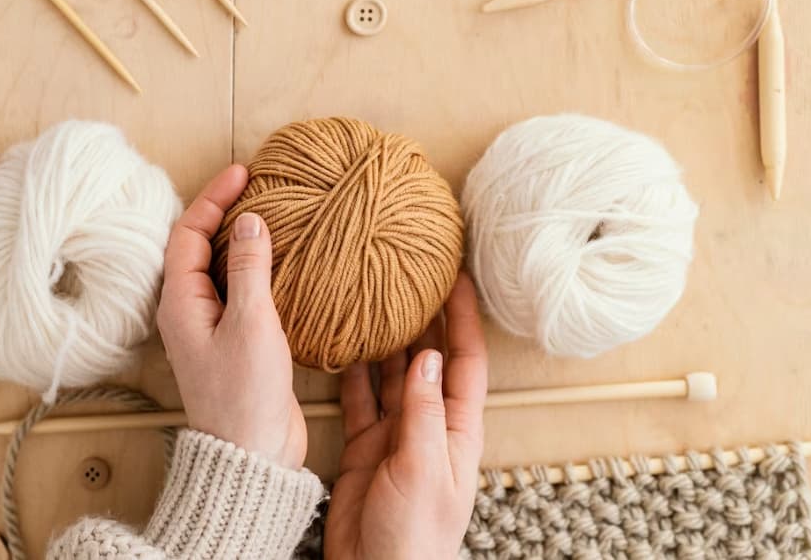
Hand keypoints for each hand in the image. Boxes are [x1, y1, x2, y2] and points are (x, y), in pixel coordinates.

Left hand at [157, 164, 307, 469]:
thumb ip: (250, 269)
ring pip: (220, 269)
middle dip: (225, 212)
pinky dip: (257, 268)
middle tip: (258, 186)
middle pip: (199, 246)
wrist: (252, 456)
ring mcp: (210, 328)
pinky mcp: (234, 343)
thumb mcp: (251, 324)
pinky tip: (284, 263)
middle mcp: (188, 312)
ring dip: (242, 240)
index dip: (213, 198)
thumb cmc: (245, 396)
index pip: (187, 233)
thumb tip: (249, 221)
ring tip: (273, 214)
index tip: (243, 172)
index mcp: (180, 303)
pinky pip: (240, 291)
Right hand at [325, 273, 487, 559]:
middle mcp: (428, 424)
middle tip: (408, 276)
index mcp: (455, 429)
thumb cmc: (415, 534)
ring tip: (373, 299)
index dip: (464, 320)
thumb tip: (425, 356)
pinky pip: (361, 398)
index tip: (457, 278)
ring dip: (387, 339)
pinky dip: (353, 372)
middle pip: (429, 360)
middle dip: (424, 319)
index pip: (465, 362)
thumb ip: (422, 412)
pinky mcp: (366, 445)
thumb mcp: (423, 468)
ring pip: (393, 374)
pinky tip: (345, 345)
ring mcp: (396, 434)